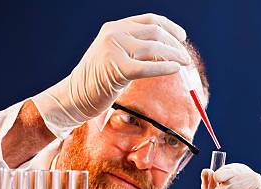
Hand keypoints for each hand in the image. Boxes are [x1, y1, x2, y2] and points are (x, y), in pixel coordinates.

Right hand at [32, 13, 190, 138]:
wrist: (75, 96)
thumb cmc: (98, 81)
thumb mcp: (115, 56)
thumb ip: (135, 49)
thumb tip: (168, 51)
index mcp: (114, 27)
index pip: (149, 20)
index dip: (169, 27)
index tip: (182, 37)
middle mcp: (114, 34)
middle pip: (155, 32)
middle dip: (175, 44)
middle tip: (185, 57)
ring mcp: (114, 49)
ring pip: (154, 47)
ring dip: (174, 55)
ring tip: (184, 64)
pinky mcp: (117, 69)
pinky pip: (147, 66)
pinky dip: (164, 67)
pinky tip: (175, 70)